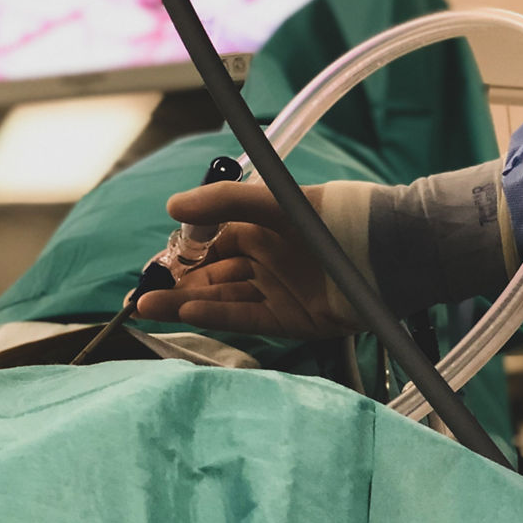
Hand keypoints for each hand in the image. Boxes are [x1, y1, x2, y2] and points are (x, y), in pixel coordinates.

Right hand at [134, 181, 364, 338]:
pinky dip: (215, 314)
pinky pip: (245, 316)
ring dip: (184, 302)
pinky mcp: (290, 320)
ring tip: (146, 307)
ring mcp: (275, 292)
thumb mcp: (270, 202)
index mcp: (256, 230)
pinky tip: (187, 311)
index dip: (176, 257)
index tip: (150, 268)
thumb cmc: (327, 218)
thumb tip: (170, 206)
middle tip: (137, 298)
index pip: (205, 246)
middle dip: (172, 287)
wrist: (385, 252)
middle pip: (207, 277)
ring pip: (220, 298)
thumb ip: (222, 202)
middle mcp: (262, 262)